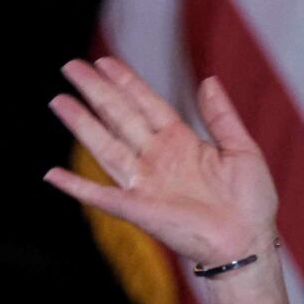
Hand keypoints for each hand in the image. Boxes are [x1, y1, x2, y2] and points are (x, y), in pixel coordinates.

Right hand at [44, 57, 279, 265]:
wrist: (248, 241)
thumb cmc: (251, 201)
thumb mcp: (241, 149)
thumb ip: (221, 116)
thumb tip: (208, 80)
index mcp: (181, 141)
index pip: (147, 104)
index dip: (125, 82)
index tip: (104, 61)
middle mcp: (158, 158)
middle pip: (120, 117)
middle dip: (96, 92)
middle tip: (71, 66)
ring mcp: (145, 182)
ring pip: (106, 145)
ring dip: (82, 124)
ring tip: (59, 100)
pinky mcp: (139, 209)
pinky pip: (101, 196)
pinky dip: (76, 186)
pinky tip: (52, 174)